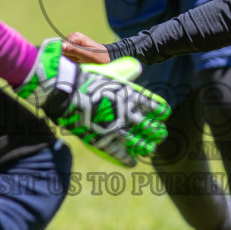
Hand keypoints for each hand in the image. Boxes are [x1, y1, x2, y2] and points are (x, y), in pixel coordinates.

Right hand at [17, 39, 170, 165]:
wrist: (66, 92)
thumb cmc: (88, 80)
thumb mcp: (110, 71)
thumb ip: (125, 70)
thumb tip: (137, 67)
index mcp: (132, 96)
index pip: (155, 107)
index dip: (162, 112)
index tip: (164, 115)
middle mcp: (127, 114)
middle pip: (150, 127)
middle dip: (157, 132)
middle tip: (160, 134)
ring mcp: (115, 129)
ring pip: (138, 144)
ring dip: (146, 147)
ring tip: (150, 149)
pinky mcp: (103, 140)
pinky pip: (119, 154)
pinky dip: (127, 160)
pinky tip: (132, 162)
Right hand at [62, 31, 110, 63]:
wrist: (107, 59)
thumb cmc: (99, 57)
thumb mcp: (87, 55)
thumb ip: (74, 50)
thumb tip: (61, 46)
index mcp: (75, 36)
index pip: (62, 47)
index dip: (68, 55)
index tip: (77, 58)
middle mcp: (72, 38)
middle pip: (62, 51)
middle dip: (70, 58)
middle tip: (80, 59)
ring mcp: (72, 44)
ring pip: (64, 55)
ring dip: (72, 60)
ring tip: (81, 60)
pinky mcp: (73, 49)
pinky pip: (68, 57)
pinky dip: (73, 61)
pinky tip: (80, 60)